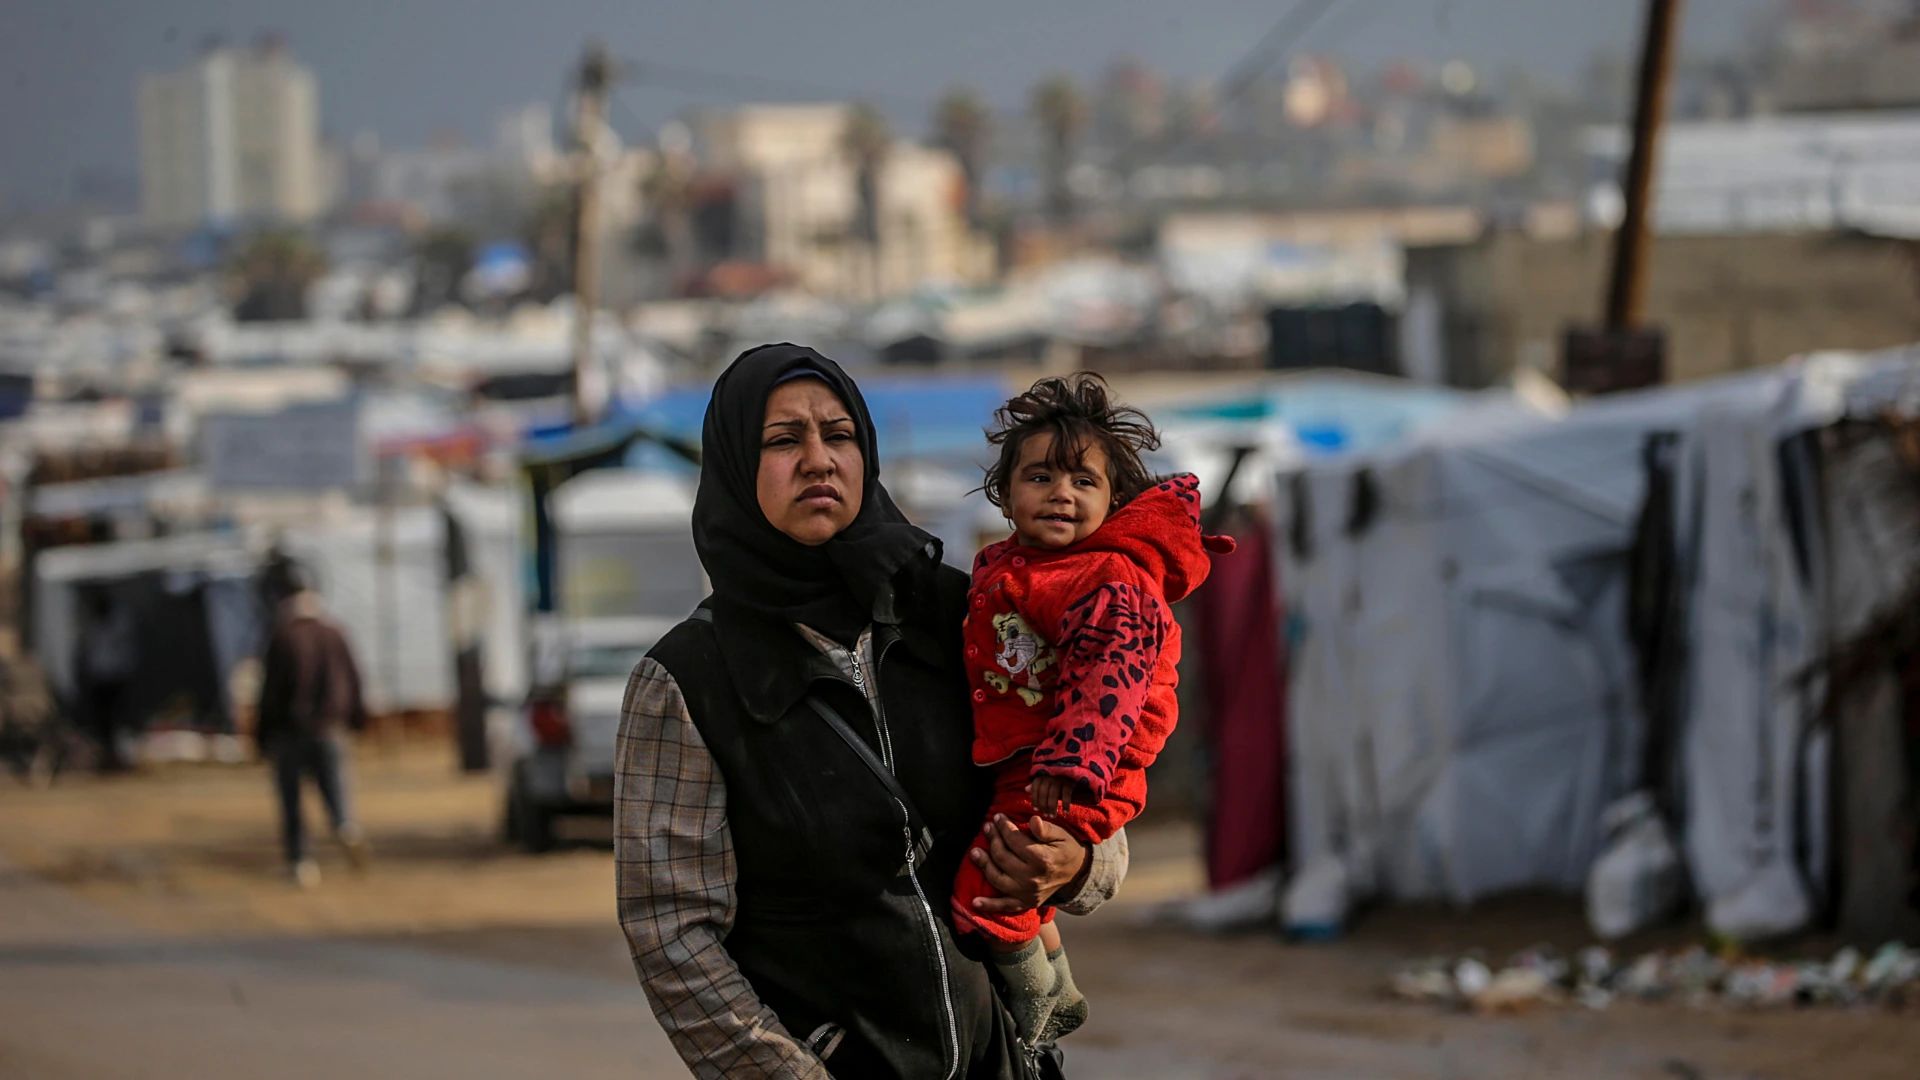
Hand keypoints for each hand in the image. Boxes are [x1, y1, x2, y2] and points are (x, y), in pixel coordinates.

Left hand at [966, 813, 1089, 914]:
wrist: (1077, 873)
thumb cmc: (1067, 850)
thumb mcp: (1061, 835)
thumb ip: (1046, 829)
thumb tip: (1033, 820)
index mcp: (1042, 859)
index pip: (1014, 840)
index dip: (1003, 826)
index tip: (998, 817)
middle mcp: (1032, 878)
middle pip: (1002, 857)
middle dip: (993, 839)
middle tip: (987, 827)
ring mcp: (1027, 893)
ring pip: (997, 878)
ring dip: (984, 864)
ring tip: (974, 852)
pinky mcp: (1025, 903)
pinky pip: (1005, 905)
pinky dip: (989, 905)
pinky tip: (975, 902)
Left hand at [1027, 775, 1083, 816]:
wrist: (1074, 770)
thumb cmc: (1057, 779)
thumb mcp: (1046, 781)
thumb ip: (1037, 786)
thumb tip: (1026, 789)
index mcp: (1043, 776)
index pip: (1035, 788)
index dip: (1035, 799)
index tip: (1036, 809)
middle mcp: (1050, 776)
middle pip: (1043, 793)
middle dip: (1044, 806)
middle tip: (1046, 815)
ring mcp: (1060, 779)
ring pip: (1053, 795)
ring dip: (1052, 807)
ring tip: (1053, 816)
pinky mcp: (1070, 782)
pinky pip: (1066, 794)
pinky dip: (1066, 804)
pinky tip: (1065, 812)